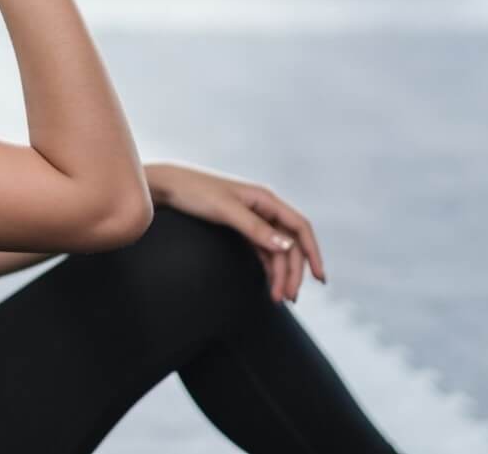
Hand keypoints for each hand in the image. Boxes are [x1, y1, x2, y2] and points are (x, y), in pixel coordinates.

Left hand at [145, 161, 325, 303]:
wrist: (167, 188)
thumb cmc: (196, 193)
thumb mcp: (226, 210)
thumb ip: (256, 228)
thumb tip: (287, 246)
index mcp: (265, 200)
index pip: (300, 227)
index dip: (313, 252)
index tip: (320, 278)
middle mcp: (264, 209)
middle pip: (290, 244)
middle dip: (293, 272)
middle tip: (289, 298)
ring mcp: (253, 220)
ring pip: (277, 251)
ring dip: (281, 274)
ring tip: (278, 299)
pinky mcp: (241, 229)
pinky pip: (263, 252)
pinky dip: (269, 269)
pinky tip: (270, 285)